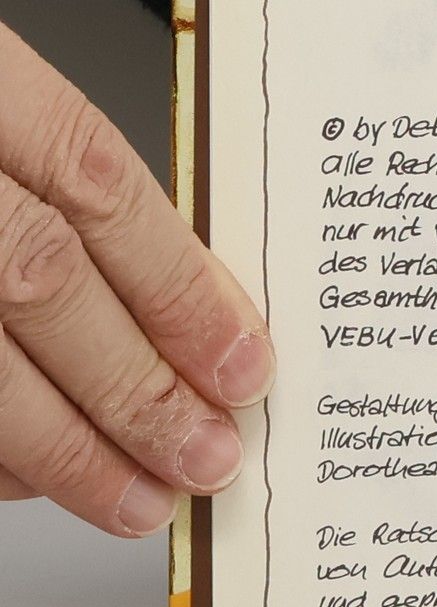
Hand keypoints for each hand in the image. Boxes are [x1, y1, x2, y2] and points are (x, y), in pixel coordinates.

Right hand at [0, 21, 272, 535]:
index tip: (244, 366)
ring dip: (67, 448)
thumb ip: (78, 193)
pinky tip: (38, 476)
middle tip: (207, 456)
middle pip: (39, 281)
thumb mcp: (8, 109)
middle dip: (137, 387)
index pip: (98, 185)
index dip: (180, 287)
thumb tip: (198, 306)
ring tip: (140, 497)